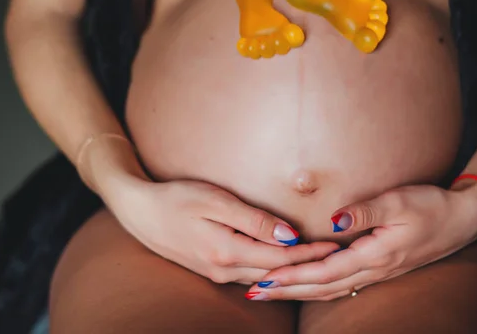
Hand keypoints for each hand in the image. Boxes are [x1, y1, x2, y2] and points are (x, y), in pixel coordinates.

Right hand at [104, 175, 339, 284]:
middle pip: (276, 273)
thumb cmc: (176, 199)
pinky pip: (250, 275)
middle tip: (337, 258)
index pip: (280, 258)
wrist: (139, 212)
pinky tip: (283, 267)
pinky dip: (272, 272)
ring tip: (317, 264)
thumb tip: (289, 236)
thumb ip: (254, 220)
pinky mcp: (212, 269)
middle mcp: (224, 270)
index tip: (336, 247)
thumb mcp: (215, 201)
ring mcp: (217, 273)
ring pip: (264, 277)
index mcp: (227, 252)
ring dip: (291, 271)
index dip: (310, 253)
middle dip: (307, 266)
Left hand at [246, 182, 476, 299]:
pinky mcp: (378, 267)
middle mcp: (372, 269)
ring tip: (271, 291)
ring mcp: (376, 271)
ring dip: (298, 291)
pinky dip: (317, 286)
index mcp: (374, 255)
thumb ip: (366, 212)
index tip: (265, 277)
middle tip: (255, 292)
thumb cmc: (431, 206)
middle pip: (321, 286)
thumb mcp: (400, 202)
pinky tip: (306, 286)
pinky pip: (341, 283)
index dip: (293, 275)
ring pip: (329, 288)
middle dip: (286, 290)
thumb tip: (334, 220)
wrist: (462, 219)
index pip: (324, 271)